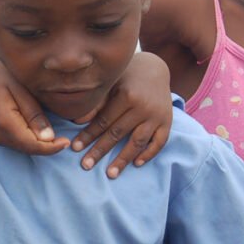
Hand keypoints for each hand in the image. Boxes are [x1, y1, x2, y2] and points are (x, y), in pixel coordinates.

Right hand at [0, 56, 69, 155]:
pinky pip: (17, 142)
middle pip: (29, 149)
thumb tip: (49, 138)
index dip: (52, 147)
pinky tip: (40, 130)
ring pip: (23, 147)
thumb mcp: (21, 89)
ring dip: (40, 144)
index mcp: (5, 123)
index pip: (33, 145)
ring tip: (57, 135)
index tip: (67, 142)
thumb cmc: (2, 72)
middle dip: (48, 147)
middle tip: (66, 139)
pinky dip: (30, 140)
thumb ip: (34, 114)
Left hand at [71, 52, 172, 177]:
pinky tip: (136, 164)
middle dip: (100, 151)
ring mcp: (157, 116)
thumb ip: (97, 103)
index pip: (104, 121)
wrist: (156, 69)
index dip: (88, 135)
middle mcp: (143, 107)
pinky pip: (159, 142)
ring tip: (110, 174)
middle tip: (85, 165)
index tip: (75, 148)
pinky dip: (149, 154)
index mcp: (126, 95)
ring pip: (138, 141)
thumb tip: (77, 120)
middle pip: (118, 133)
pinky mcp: (168, 122)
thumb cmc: (126, 77)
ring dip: (123, 159)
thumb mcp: (111, 84)